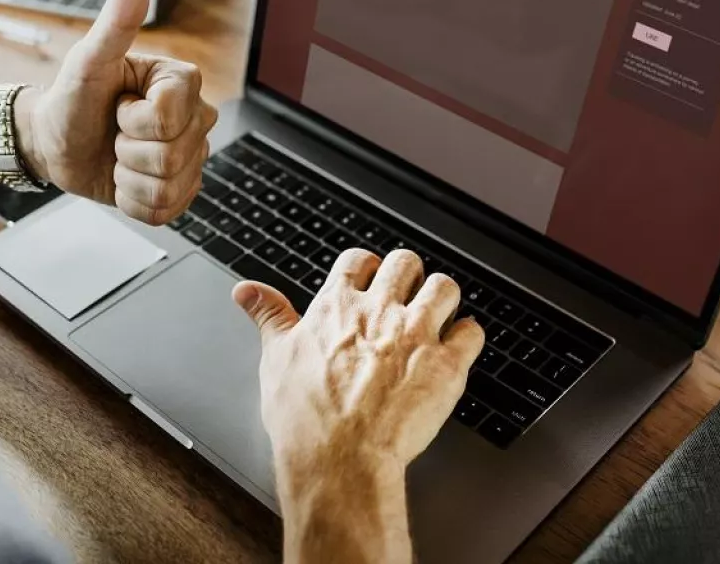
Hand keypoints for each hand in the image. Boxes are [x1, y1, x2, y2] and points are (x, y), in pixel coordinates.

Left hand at [19, 0, 217, 224]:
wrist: (54, 142)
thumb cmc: (71, 97)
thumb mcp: (88, 60)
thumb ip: (117, 19)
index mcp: (183, 83)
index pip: (171, 116)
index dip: (133, 120)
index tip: (117, 105)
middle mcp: (196, 119)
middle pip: (172, 156)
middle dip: (128, 150)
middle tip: (113, 133)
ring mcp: (191, 158)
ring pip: (168, 186)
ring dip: (128, 177)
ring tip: (116, 155)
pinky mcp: (180, 192)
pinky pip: (165, 211)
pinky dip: (133, 201)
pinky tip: (122, 179)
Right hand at [234, 249, 483, 563]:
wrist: (339, 460)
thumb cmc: (305, 419)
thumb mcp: (276, 358)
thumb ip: (268, 315)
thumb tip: (246, 290)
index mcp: (337, 307)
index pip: (357, 260)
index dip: (365, 267)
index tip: (367, 279)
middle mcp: (379, 312)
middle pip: (405, 263)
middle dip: (406, 275)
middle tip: (405, 295)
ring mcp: (416, 335)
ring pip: (444, 288)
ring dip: (441, 297)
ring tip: (437, 314)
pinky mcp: (446, 365)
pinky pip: (472, 332)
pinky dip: (467, 336)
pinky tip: (457, 347)